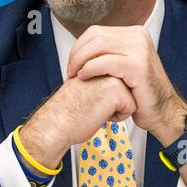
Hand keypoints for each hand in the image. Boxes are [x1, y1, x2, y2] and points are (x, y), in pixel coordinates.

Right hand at [19, 75, 137, 169]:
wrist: (55, 123)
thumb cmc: (67, 110)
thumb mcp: (85, 84)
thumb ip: (100, 76)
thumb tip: (116, 81)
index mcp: (97, 62)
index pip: (120, 82)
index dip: (108, 97)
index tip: (90, 98)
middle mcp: (104, 66)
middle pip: (128, 88)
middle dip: (114, 102)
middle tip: (91, 103)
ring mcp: (111, 76)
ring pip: (131, 98)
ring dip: (116, 109)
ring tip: (95, 107)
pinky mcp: (116, 90)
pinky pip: (131, 109)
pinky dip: (117, 117)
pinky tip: (98, 113)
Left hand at [65, 25, 186, 144]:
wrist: (162, 111)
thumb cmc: (138, 93)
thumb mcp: (122, 65)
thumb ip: (107, 52)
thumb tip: (80, 47)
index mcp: (134, 34)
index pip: (96, 31)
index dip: (78, 46)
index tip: (72, 63)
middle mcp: (139, 37)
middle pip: (95, 36)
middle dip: (76, 53)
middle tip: (70, 71)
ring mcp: (140, 49)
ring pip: (98, 45)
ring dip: (80, 60)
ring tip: (75, 75)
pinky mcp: (138, 65)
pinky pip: (105, 62)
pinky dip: (89, 68)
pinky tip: (83, 77)